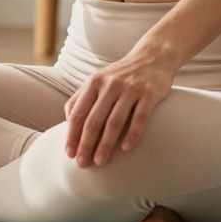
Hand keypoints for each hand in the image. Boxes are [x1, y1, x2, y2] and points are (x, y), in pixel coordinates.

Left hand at [64, 50, 176, 167]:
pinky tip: (125, 149)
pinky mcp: (150, 93)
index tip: (69, 154)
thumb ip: (80, 98)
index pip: (77, 113)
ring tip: (100, 161)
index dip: (72, 135)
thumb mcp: (98, 80)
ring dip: (106, 144)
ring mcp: (130, 88)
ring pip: (115, 121)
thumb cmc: (120, 75)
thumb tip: (67, 122)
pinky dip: (132, 134)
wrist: (153, 57)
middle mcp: (110, 85)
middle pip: (94, 120)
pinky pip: (140, 117)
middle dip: (86, 144)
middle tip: (83, 164)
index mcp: (94, 83)